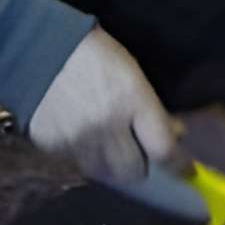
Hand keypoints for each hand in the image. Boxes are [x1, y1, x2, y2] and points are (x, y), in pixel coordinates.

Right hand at [25, 27, 181, 190]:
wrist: (39, 50)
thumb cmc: (94, 56)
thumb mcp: (132, 74)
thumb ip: (153, 108)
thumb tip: (176, 135)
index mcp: (132, 100)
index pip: (163, 149)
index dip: (178, 165)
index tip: (185, 171)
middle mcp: (106, 125)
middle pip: (134, 171)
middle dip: (140, 164)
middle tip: (137, 151)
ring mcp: (78, 140)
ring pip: (106, 174)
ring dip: (112, 164)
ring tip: (107, 144)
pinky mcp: (53, 148)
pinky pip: (78, 168)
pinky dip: (86, 159)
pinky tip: (83, 138)